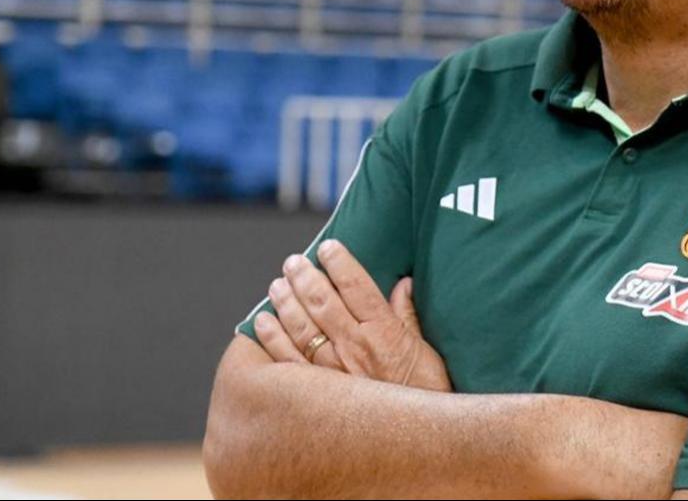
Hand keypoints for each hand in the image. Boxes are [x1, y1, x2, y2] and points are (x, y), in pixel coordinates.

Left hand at [252, 239, 451, 391]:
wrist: (418, 439)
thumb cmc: (425, 392)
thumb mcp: (425, 350)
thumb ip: (408, 315)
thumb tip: (403, 284)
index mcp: (384, 331)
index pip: (357, 287)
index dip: (340, 263)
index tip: (328, 247)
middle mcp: (356, 346)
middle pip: (324, 302)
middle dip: (305, 277)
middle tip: (293, 262)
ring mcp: (334, 370)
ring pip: (302, 327)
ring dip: (286, 302)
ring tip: (277, 284)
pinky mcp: (318, 393)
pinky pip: (288, 361)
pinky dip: (272, 339)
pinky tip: (262, 322)